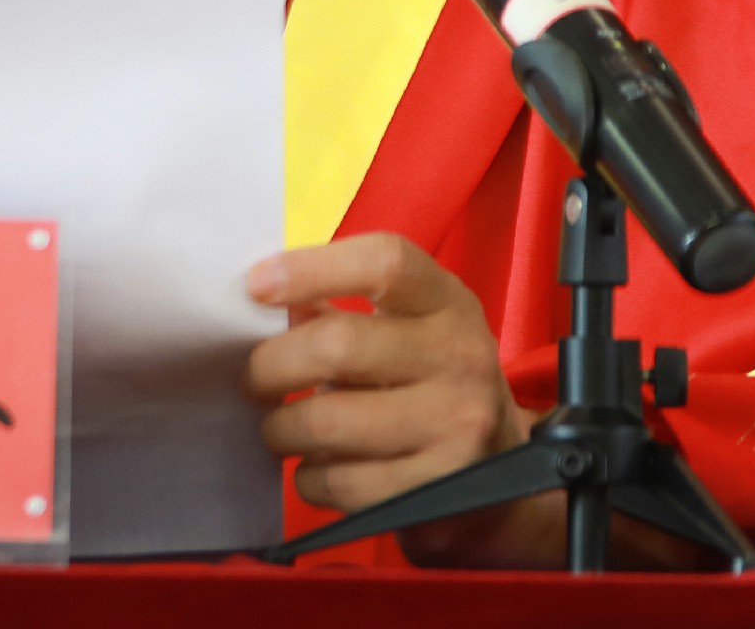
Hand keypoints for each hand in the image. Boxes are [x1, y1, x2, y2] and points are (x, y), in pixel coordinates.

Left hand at [243, 233, 555, 565]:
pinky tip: (316, 465)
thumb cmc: (430, 380)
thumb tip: (260, 299)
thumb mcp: (407, 327)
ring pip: (328, 421)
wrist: (500, 472)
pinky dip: (309, 475)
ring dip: (282, 428)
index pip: (384, 263)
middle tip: (254, 379)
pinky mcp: (436, 489)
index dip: (313, 268)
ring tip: (280, 427)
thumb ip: (338, 307)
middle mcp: (460, 357)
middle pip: (339, 345)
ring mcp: (455, 426)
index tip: (256, 285)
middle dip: (272, 365)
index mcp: (446, 301)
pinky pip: (340, 481)